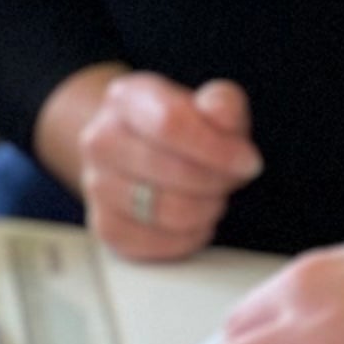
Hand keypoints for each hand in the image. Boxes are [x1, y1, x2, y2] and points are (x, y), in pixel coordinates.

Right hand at [44, 70, 261, 263]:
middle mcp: (101, 140)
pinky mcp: (105, 226)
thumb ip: (222, 104)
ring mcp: (96, 185)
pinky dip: (189, 237)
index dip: (218, 148)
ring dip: (206, 210)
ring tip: (212, 196)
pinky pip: (159, 243)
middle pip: (173, 172)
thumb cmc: (182, 130)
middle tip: (229, 179)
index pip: (171, 123)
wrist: (140, 149)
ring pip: (168, 212)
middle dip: (217, 181)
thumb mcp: (209, 104)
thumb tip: (221, 114)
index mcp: (127, 99)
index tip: (247, 161)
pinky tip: (196, 220)